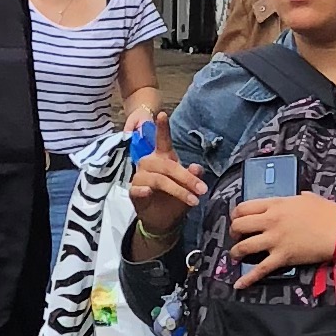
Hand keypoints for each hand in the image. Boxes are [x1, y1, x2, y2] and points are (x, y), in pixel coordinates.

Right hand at [128, 110, 206, 241]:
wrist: (162, 221)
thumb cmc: (174, 199)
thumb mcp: (188, 188)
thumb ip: (193, 177)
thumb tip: (196, 168)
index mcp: (163, 158)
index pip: (162, 141)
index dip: (162, 128)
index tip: (162, 114)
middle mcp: (149, 163)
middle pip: (168, 165)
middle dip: (187, 178)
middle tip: (202, 189)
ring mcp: (140, 177)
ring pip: (159, 179)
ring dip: (177, 190)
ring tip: (193, 200)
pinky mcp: (133, 191)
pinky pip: (137, 189)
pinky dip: (143, 191)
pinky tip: (148, 193)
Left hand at [231, 191, 335, 283]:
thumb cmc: (329, 213)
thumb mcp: (308, 198)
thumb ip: (294, 199)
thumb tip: (295, 200)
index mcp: (276, 204)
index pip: (244, 207)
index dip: (236, 215)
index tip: (238, 220)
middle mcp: (271, 221)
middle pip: (239, 225)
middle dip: (234, 232)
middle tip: (237, 237)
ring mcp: (275, 240)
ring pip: (244, 246)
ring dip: (236, 252)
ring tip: (237, 255)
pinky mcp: (282, 257)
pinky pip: (260, 269)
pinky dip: (248, 278)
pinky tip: (239, 284)